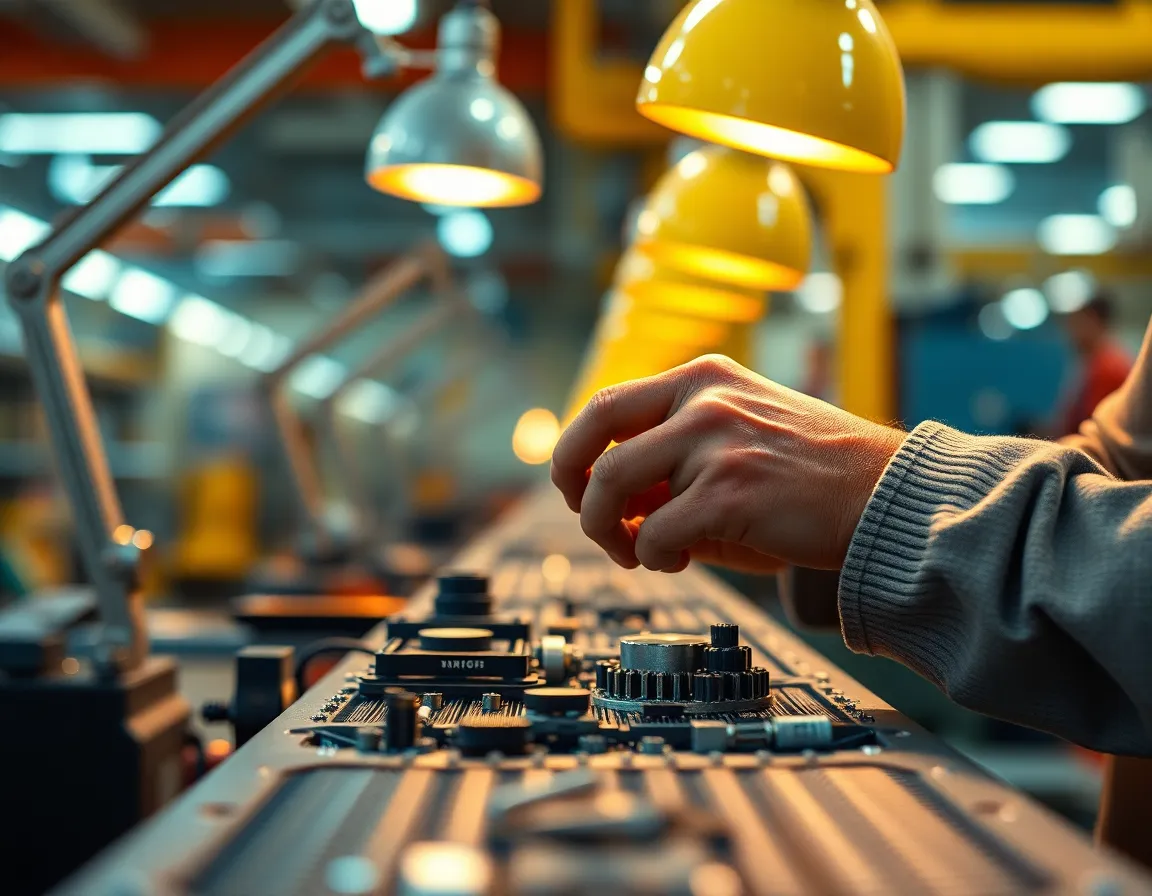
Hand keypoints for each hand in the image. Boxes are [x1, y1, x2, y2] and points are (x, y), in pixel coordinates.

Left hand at [550, 355, 905, 572]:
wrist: (883, 499)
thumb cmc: (809, 479)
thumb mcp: (735, 444)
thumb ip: (672, 461)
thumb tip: (608, 502)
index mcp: (704, 379)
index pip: (608, 402)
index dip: (577, 450)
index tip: (580, 487)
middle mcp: (705, 399)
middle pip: (596, 427)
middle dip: (572, 481)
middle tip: (582, 516)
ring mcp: (717, 441)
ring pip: (613, 483)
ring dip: (608, 530)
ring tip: (636, 552)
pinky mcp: (730, 490)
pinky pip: (653, 531)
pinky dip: (651, 556)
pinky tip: (679, 560)